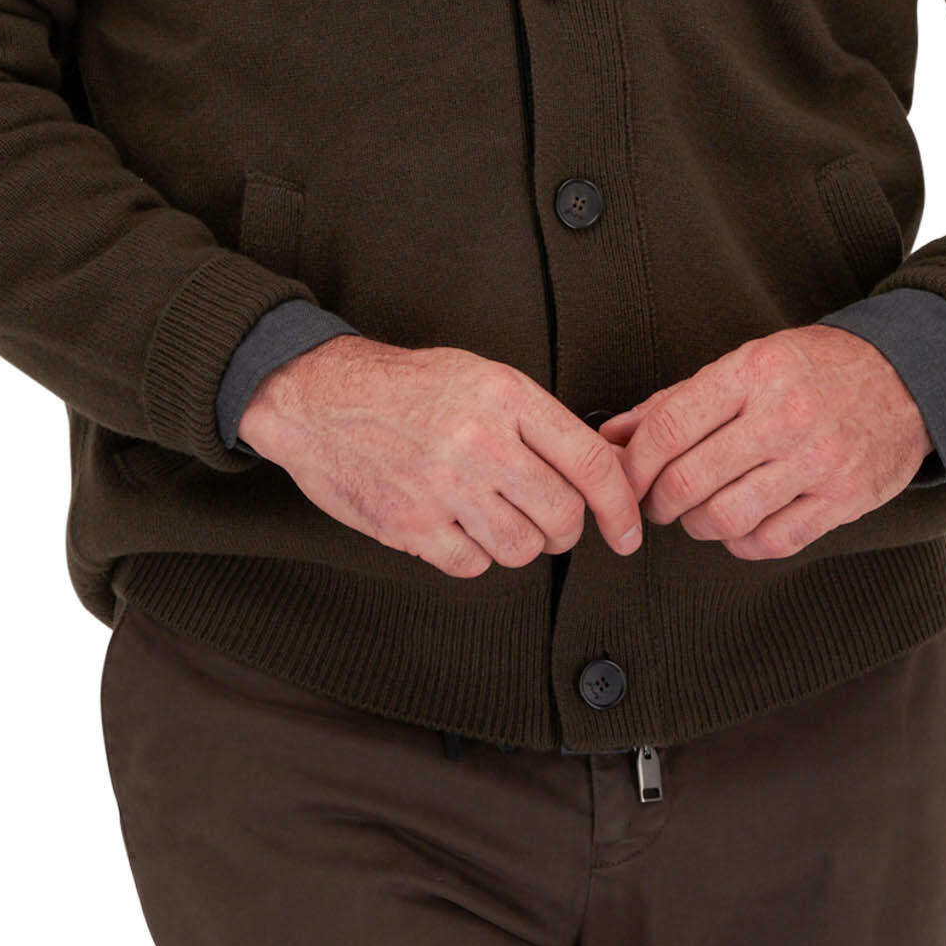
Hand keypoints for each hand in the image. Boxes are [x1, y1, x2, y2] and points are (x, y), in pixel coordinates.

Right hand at [239, 335, 643, 578]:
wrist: (319, 399)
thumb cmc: (404, 388)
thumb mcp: (482, 379)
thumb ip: (540, 422)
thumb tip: (604, 468)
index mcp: (506, 397)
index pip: (590, 464)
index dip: (620, 506)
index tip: (627, 530)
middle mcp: (480, 441)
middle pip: (563, 516)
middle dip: (564, 530)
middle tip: (547, 522)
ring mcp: (445, 487)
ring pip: (522, 548)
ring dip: (517, 543)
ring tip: (492, 517)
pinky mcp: (411, 525)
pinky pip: (473, 566)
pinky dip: (472, 556)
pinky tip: (454, 527)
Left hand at [601, 327, 927, 560]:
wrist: (909, 377)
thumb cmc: (817, 370)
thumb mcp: (749, 362)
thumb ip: (679, 400)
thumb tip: (611, 434)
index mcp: (754, 371)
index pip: (668, 429)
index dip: (632, 466)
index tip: (625, 480)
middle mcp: (786, 415)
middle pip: (689, 480)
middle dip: (658, 502)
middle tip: (658, 502)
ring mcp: (818, 461)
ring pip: (725, 518)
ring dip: (697, 525)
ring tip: (700, 512)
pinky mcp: (843, 499)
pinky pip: (770, 542)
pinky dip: (742, 542)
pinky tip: (741, 525)